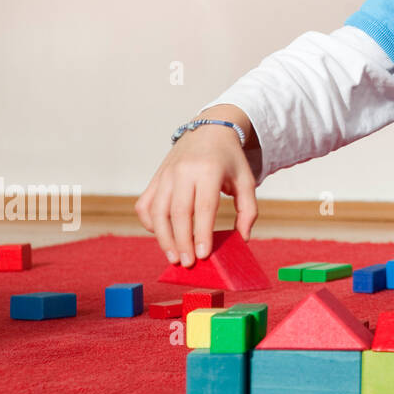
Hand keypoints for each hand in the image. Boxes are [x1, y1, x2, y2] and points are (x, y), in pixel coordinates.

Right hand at [135, 112, 257, 267]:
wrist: (210, 130)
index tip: (203, 255)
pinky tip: (161, 236)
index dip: (202, 233)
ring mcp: (166, 174)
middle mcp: (184, 171)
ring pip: (157, 211)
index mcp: (209, 170)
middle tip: (188, 263)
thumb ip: (248, 209)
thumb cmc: (230, 159)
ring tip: (174, 257)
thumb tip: (243, 238)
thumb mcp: (246, 179)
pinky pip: (145, 204)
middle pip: (178, 212)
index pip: (204, 207)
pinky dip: (150, 223)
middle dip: (182, 241)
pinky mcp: (156, 178)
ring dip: (163, 238)